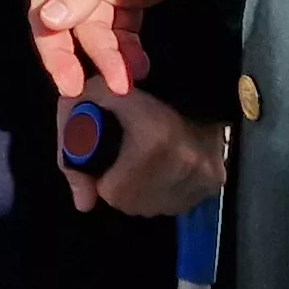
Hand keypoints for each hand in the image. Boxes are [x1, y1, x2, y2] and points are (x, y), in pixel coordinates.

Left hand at [63, 82, 226, 217]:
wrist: (190, 81)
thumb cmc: (136, 86)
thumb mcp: (90, 99)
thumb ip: (73, 148)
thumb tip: (83, 204)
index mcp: (154, 141)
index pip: (114, 193)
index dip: (103, 177)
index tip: (106, 158)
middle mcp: (183, 162)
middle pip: (134, 203)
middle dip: (122, 187)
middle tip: (124, 160)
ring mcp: (203, 174)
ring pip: (157, 207)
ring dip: (144, 192)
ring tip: (143, 163)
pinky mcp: (215, 179)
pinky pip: (180, 203)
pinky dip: (167, 193)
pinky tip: (164, 170)